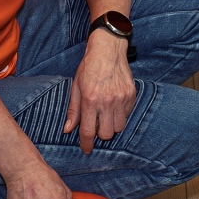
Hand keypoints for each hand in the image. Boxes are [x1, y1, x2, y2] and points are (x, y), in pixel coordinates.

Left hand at [66, 30, 137, 154]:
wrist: (108, 49)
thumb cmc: (89, 67)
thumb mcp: (76, 87)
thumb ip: (73, 110)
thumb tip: (67, 130)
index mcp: (90, 100)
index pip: (88, 131)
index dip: (86, 144)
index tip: (86, 149)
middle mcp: (107, 102)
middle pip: (106, 134)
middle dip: (100, 134)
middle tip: (96, 125)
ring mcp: (121, 98)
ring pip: (119, 127)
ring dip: (111, 125)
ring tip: (106, 115)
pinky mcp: (131, 95)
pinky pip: (127, 115)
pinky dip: (121, 115)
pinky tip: (114, 105)